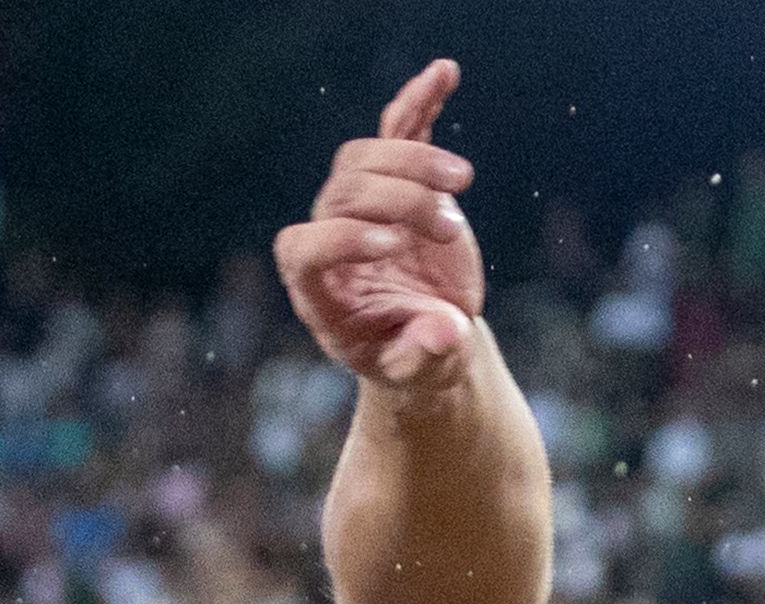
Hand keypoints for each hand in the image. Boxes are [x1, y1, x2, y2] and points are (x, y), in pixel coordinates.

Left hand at [273, 59, 484, 389]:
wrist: (431, 333)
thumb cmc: (413, 357)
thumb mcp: (420, 369)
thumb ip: (426, 353)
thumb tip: (445, 334)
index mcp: (318, 289)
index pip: (303, 247)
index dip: (340, 239)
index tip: (390, 247)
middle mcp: (328, 238)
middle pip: (344, 193)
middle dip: (399, 202)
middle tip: (448, 229)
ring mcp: (359, 203)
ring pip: (366, 158)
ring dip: (414, 161)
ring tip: (461, 183)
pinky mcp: (395, 180)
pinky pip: (396, 131)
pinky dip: (419, 104)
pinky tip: (445, 74)